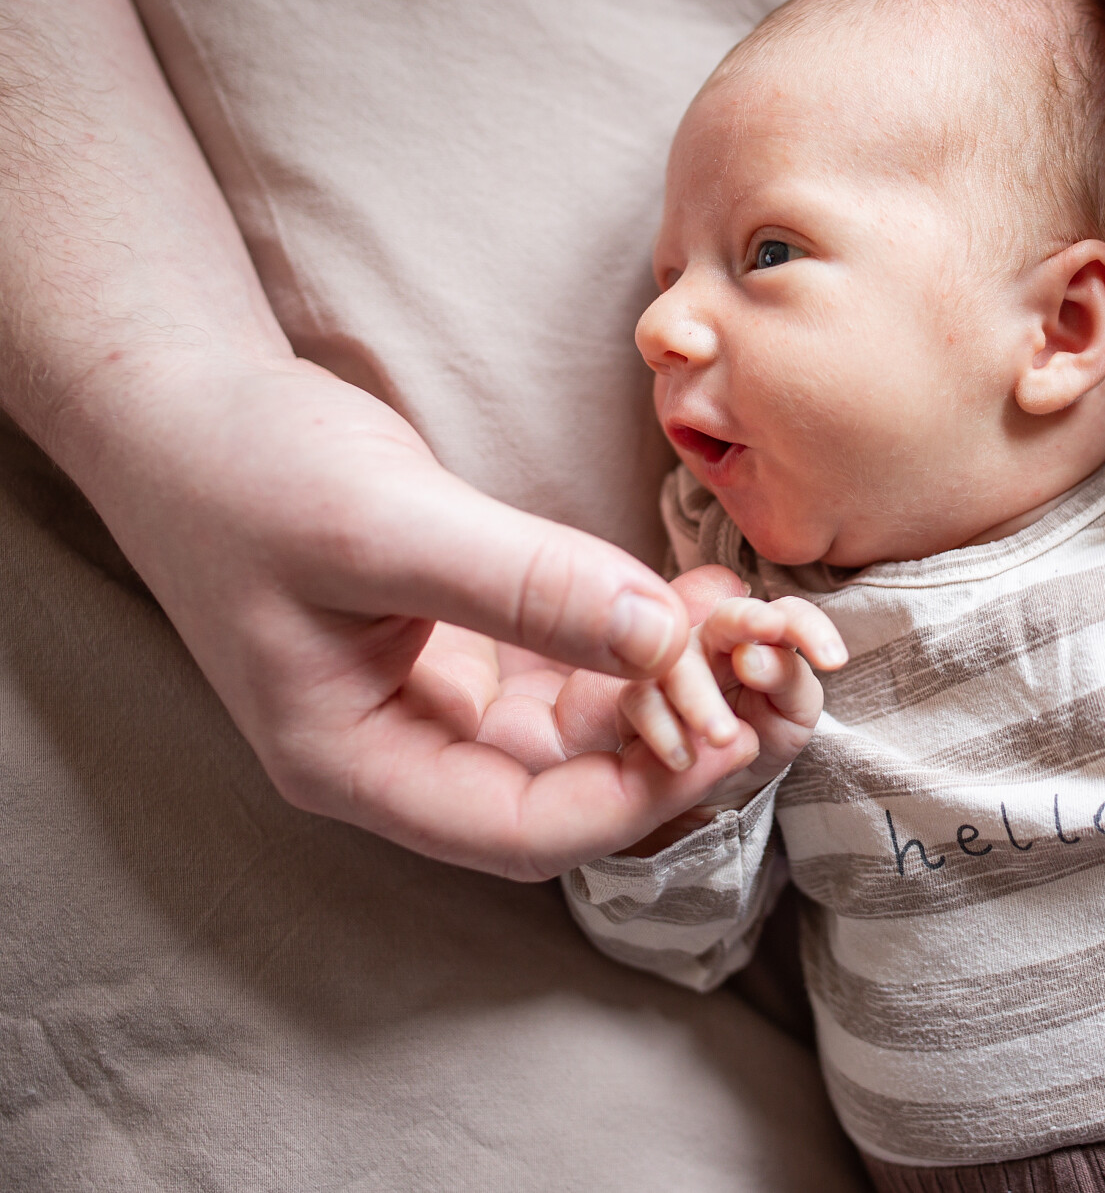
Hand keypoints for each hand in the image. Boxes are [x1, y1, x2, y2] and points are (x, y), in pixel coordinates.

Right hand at [0, 0, 722, 882]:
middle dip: (687, 737)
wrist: (189, 403)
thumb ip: (523, 585)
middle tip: (786, 678)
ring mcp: (448, 696)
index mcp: (357, 762)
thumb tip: (662, 636)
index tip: (727, 731)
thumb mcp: (382, 526)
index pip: (523, 831)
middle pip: (579, 786)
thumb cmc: (247, 469)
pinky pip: (589, 660)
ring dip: (686, 679)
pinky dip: (653, 630)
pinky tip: (711, 591)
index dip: (636, 796)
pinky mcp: (479, 641)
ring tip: (766, 624)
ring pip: (597, 722)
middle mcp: (411, 749)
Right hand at [612, 595, 844, 854]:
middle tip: (756, 670)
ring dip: (700, 700)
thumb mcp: (794, 714)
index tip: (833, 661)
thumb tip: (753, 656)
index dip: (809, 628)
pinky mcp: (639, 697)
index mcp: (764, 636)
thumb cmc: (766, 731)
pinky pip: (641, 700)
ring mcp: (673, 663)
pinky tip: (684, 760)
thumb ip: (789, 681)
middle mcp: (716, 638)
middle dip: (745, 630)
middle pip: (727, 617)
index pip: (789, 613)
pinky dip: (663, 730)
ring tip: (724, 738)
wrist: (725, 781)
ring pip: (679, 661)